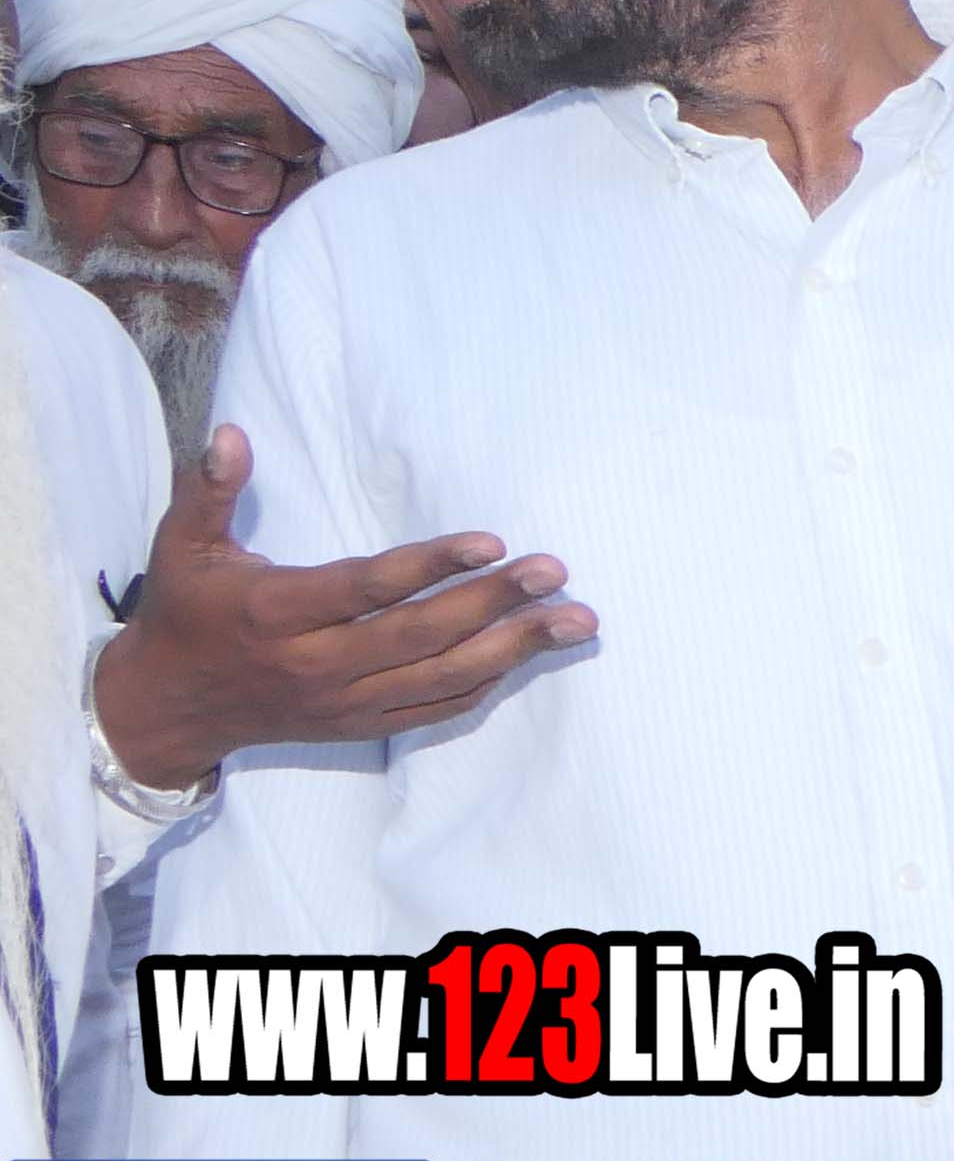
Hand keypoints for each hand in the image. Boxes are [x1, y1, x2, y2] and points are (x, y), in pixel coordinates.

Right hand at [96, 424, 592, 786]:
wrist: (170, 707)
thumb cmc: (185, 613)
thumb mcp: (181, 547)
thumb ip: (209, 491)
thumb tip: (230, 433)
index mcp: (275, 612)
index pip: (366, 588)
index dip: (431, 565)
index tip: (493, 541)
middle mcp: (315, 664)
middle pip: (420, 634)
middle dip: (494, 603)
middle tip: (555, 572)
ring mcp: (343, 702)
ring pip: (441, 678)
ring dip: (514, 649)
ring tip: (576, 621)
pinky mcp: (360, 726)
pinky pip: (435, 709)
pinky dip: (486, 684)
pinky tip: (530, 656)